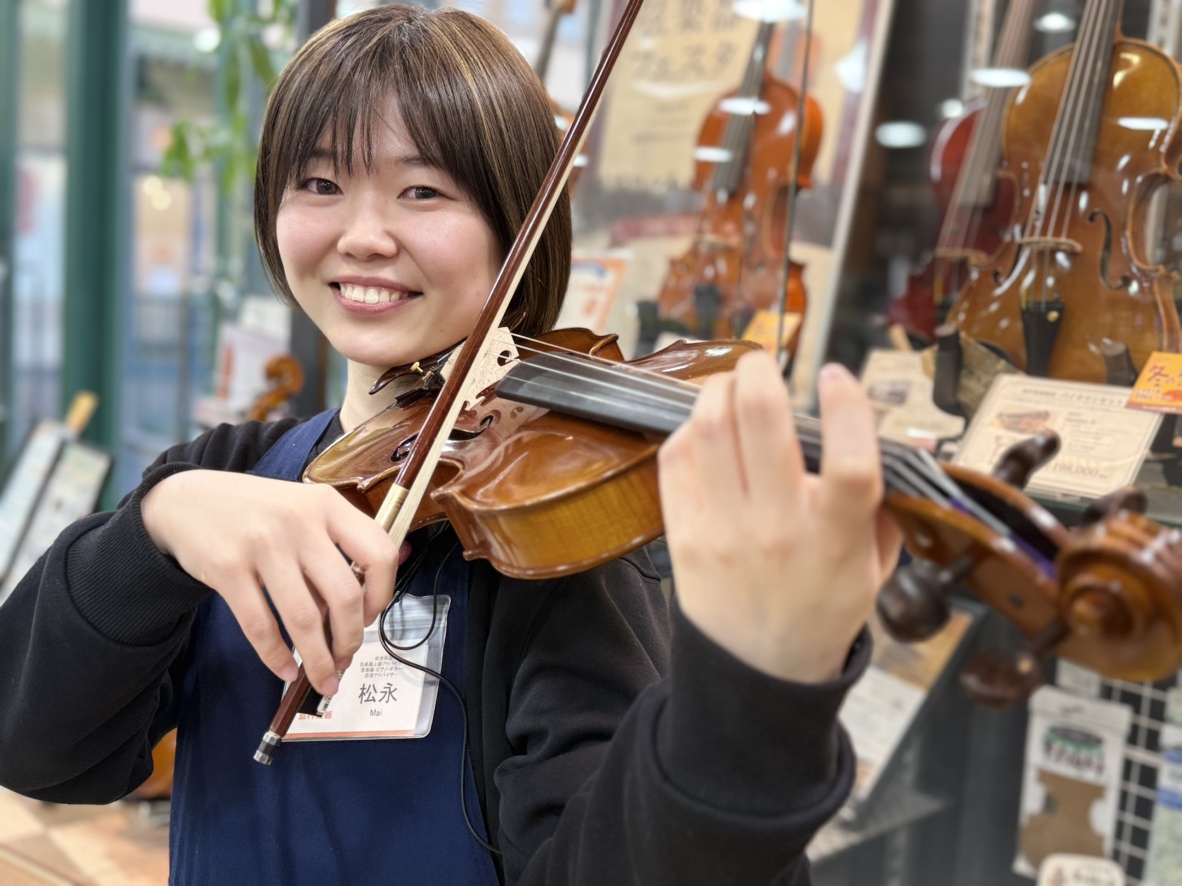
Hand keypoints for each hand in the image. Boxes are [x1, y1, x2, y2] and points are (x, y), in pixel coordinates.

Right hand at [141, 471, 407, 694]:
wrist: (186, 500)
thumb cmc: (256, 511)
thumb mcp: (303, 509)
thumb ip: (336, 546)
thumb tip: (371, 600)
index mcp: (327, 504)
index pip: (379, 554)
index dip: (382, 594)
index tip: (369, 616)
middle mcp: (300, 521)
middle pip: (345, 595)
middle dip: (350, 639)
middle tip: (345, 657)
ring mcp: (263, 545)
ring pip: (304, 618)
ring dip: (318, 659)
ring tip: (323, 678)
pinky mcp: (228, 568)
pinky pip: (260, 626)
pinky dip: (276, 657)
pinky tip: (286, 669)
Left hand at [657, 351, 901, 682]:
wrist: (758, 671)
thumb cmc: (822, 608)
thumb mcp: (875, 566)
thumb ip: (887, 503)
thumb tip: (904, 440)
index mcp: (837, 540)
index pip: (851, 464)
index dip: (847, 408)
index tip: (837, 375)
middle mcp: (779, 531)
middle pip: (764, 425)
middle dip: (762, 374)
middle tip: (763, 364)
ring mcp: (724, 533)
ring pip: (712, 430)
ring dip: (719, 390)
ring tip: (732, 386)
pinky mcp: (682, 536)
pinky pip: (675, 459)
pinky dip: (690, 428)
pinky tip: (706, 427)